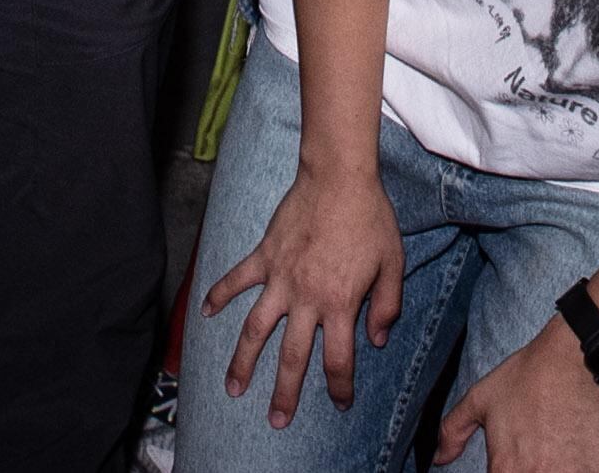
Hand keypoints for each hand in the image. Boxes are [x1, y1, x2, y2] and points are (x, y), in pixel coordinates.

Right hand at [205, 165, 404, 424]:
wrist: (339, 177)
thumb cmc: (371, 218)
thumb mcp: (393, 263)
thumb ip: (386, 305)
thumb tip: (375, 339)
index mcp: (340, 303)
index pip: (338, 359)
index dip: (339, 386)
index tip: (340, 402)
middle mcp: (306, 297)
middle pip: (291, 356)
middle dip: (284, 393)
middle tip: (276, 421)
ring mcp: (280, 278)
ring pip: (255, 329)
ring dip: (242, 361)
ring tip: (232, 388)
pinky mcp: (264, 256)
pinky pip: (236, 279)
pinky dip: (219, 294)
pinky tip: (205, 312)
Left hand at [433, 320, 598, 472]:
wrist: (577, 357)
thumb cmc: (530, 375)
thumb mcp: (481, 398)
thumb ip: (453, 431)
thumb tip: (439, 458)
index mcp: (506, 470)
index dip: (506, 472)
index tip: (514, 464)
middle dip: (534, 471)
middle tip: (541, 455)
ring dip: (561, 471)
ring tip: (560, 457)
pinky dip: (590, 471)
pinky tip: (583, 459)